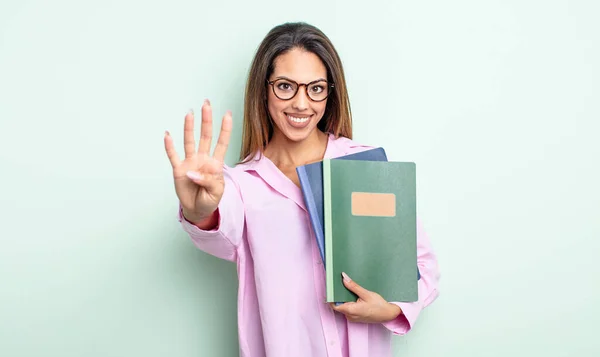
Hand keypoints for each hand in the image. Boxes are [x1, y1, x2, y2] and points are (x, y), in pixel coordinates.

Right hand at [164, 99, 231, 223]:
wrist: (198, 210)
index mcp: (215, 163)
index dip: (225, 129)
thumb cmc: (210, 199)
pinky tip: (168, 135)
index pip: (221, 143)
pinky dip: (169, 146)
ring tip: (189, 114)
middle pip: (205, 136)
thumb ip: (208, 181)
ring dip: (189, 128)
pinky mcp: (179, 170)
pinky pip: (173, 156)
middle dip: (206, 120)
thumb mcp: (216, 192)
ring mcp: (190, 163)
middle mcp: (202, 159)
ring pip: (190, 142)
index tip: (228, 114)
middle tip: (206, 104)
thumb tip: (192, 172)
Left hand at [330, 272, 402, 323]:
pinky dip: (349, 302)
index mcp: (350, 310)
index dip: (331, 296)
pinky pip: (348, 308)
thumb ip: (353, 286)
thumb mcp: (366, 293)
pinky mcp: (356, 317)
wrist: (389, 314)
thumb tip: (344, 278)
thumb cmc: (379, 306)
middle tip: (340, 283)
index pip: (334, 304)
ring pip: (344, 306)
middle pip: (339, 304)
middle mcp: (350, 316)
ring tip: (349, 288)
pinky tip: (354, 295)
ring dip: (345, 298)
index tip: (330, 287)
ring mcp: (352, 317)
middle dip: (339, 294)